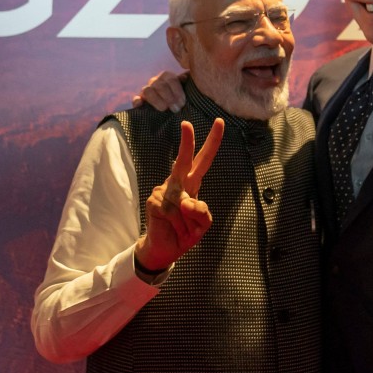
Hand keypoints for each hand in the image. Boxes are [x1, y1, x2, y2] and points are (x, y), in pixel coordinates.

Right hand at [132, 71, 187, 111]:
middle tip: (176, 109)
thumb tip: (187, 75)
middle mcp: (156, 81)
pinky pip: (136, 98)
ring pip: (147, 90)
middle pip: (160, 85)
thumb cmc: (180, 96)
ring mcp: (146, 90)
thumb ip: (186, 81)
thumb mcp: (185, 88)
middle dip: (169, 98)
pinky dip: (137, 101)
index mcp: (167, 76)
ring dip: (156, 100)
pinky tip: (140, 105)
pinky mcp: (139, 99)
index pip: (172, 80)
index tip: (182, 103)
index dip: (177, 91)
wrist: (171, 104)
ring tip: (164, 109)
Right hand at [135, 119, 223, 270]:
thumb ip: (202, 212)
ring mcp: (163, 190)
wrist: (165, 250)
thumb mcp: (202, 224)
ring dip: (188, 223)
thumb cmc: (185, 232)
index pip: (203, 161)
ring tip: (183, 231)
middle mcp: (177, 183)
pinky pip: (174, 212)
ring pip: (185, 203)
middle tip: (186, 124)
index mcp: (191, 184)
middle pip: (182, 160)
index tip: (219, 122)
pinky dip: (179, 225)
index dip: (212, 142)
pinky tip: (173, 229)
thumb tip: (186, 202)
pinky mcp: (154, 201)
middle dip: (186, 142)